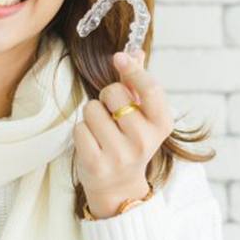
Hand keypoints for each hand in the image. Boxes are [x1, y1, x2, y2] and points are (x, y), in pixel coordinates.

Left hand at [74, 49, 173, 215]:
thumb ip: (137, 84)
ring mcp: (119, 155)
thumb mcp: (142, 116)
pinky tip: (91, 143)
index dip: (133, 70)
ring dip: (91, 115)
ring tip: (101, 131)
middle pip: (113, 93)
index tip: (118, 58)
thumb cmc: (129, 142)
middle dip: (106, 97)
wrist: (119, 187)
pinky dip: (81, 131)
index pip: (151, 89)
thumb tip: (135, 51)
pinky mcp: (95, 164)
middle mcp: (143, 141)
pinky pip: (78, 128)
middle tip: (111, 115)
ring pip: (91, 109)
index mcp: (161, 125)